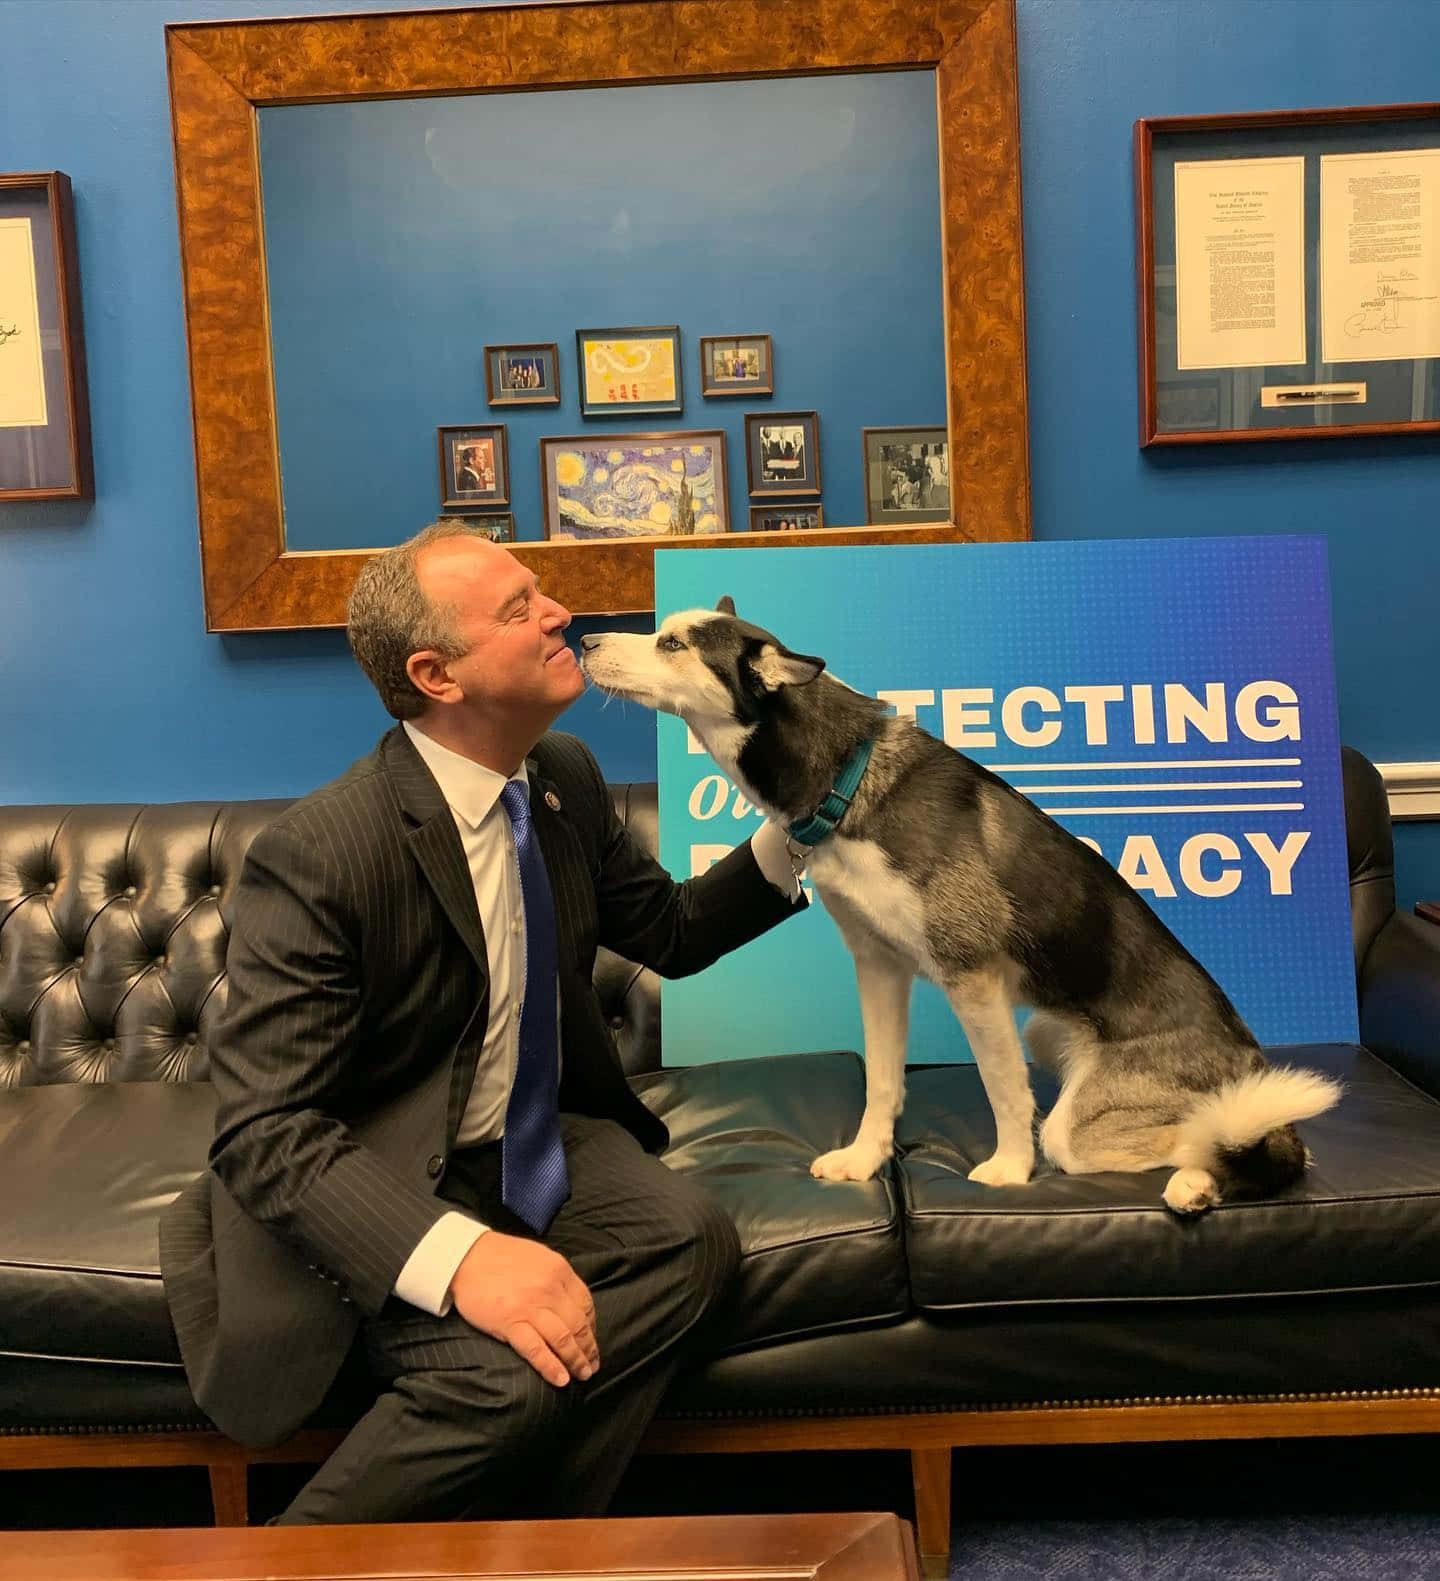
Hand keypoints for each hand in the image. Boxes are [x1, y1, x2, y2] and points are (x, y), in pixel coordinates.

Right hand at [448, 1230, 599, 1387]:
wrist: (466, 1257)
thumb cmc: (501, 1257)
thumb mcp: (539, 1257)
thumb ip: (557, 1277)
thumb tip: (571, 1301)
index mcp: (559, 1270)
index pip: (585, 1304)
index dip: (592, 1327)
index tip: (591, 1341)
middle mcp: (549, 1289)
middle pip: (578, 1325)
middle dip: (588, 1349)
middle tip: (592, 1365)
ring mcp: (530, 1307)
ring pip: (563, 1339)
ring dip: (576, 1361)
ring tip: (582, 1375)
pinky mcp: (509, 1322)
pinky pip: (536, 1350)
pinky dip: (551, 1367)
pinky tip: (560, 1379)